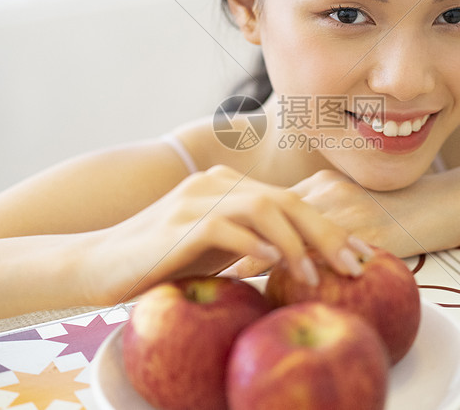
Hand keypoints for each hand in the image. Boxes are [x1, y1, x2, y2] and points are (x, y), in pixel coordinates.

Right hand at [77, 165, 370, 304]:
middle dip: (327, 233)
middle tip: (354, 265)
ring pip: (263, 208)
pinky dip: (252, 244)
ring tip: (313, 276)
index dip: (329, 227)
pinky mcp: (178, 223)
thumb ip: (252, 244)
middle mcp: (217, 184)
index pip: (292, 201)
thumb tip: (302, 261)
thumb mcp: (216, 250)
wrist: (99, 264)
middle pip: (287, 200)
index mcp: (229, 186)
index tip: (360, 256)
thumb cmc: (162, 262)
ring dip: (295, 243)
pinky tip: (270, 264)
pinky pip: (225, 227)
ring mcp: (196, 199)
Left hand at [222, 168, 439, 278]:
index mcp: (319, 185)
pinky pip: (330, 250)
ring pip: (295, 232)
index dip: (240, 228)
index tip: (211, 245)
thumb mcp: (357, 208)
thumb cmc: (401, 210)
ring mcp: (346, 207)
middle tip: (209, 260)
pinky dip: (302, 266)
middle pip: (273, 217)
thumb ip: (323, 222)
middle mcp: (326, 190)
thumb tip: (290, 253)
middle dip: (240, 239)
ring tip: (231, 275)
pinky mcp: (368, 227)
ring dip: (262, 254)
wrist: (448, 201)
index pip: (268, 208)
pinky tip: (282, 281)